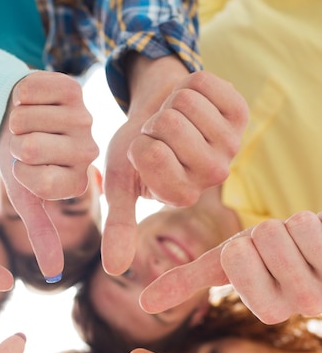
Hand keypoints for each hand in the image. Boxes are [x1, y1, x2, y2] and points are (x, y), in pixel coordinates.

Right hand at [0, 72, 98, 280]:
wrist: (12, 116)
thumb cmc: (17, 161)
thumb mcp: (26, 200)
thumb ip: (41, 234)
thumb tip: (53, 275)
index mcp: (78, 180)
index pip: (40, 181)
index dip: (20, 172)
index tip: (24, 168)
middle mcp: (88, 150)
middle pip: (33, 149)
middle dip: (15, 145)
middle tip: (24, 143)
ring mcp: (82, 117)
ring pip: (30, 120)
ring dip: (15, 121)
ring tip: (26, 122)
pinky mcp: (72, 87)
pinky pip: (31, 92)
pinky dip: (19, 96)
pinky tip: (29, 101)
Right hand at [102, 70, 247, 273]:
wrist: (157, 112)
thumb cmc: (135, 150)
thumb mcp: (120, 186)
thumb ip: (119, 226)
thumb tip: (113, 271)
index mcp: (181, 196)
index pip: (150, 152)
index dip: (138, 142)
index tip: (146, 152)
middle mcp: (211, 176)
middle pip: (169, 124)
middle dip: (155, 120)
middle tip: (162, 134)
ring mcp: (229, 144)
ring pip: (186, 101)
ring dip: (171, 102)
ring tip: (177, 119)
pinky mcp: (240, 113)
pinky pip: (203, 82)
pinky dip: (190, 83)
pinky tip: (195, 103)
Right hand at [140, 211, 321, 323]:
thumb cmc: (271, 256)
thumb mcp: (226, 266)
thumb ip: (186, 284)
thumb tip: (143, 304)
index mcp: (268, 311)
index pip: (232, 257)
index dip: (242, 247)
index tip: (259, 260)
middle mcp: (299, 307)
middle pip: (258, 238)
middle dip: (266, 232)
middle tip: (283, 249)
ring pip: (285, 228)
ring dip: (291, 226)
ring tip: (302, 245)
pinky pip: (311, 225)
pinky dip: (311, 222)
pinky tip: (320, 242)